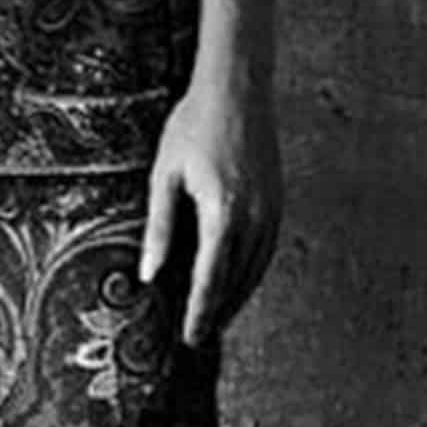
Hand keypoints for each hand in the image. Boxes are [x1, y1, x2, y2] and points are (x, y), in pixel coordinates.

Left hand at [138, 66, 282, 348]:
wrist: (237, 88)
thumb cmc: (194, 125)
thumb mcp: (165, 174)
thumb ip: (159, 226)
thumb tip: (149, 272)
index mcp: (223, 213)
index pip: (211, 278)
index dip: (200, 312)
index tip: (190, 338)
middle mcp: (254, 217)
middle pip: (237, 280)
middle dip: (218, 311)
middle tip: (199, 338)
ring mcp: (271, 209)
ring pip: (256, 269)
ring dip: (237, 296)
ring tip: (216, 316)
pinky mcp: (277, 200)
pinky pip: (267, 249)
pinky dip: (252, 271)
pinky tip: (238, 278)